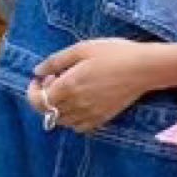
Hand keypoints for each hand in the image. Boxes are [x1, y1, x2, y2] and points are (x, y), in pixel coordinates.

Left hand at [27, 39, 159, 134]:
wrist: (144, 68)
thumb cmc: (114, 53)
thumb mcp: (82, 49)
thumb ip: (56, 61)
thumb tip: (37, 71)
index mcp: (69, 86)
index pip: (38, 100)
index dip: (32, 91)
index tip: (38, 79)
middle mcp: (77, 104)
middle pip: (48, 113)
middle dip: (44, 97)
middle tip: (54, 80)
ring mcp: (90, 114)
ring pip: (62, 121)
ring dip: (57, 108)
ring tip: (67, 91)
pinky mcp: (103, 118)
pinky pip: (79, 127)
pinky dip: (73, 119)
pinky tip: (80, 103)